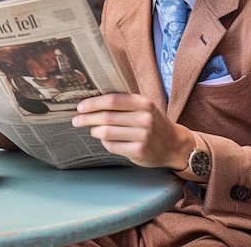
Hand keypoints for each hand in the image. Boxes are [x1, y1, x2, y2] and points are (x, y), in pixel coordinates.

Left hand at [71, 93, 193, 169]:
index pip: (112, 100)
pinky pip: (112, 146)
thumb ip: (124, 103)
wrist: (174, 144)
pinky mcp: (139, 151)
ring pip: (107, 132)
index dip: (93, 103)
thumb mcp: (144, 107)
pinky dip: (104, 142)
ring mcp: (143, 136)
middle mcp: (144, 118)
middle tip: (76, 120)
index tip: (80, 107)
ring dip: (94, 131)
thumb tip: (93, 101)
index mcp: (144, 103)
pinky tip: (105, 139)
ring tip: (92, 129)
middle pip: (107, 117)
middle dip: (87, 118)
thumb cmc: (154, 123)